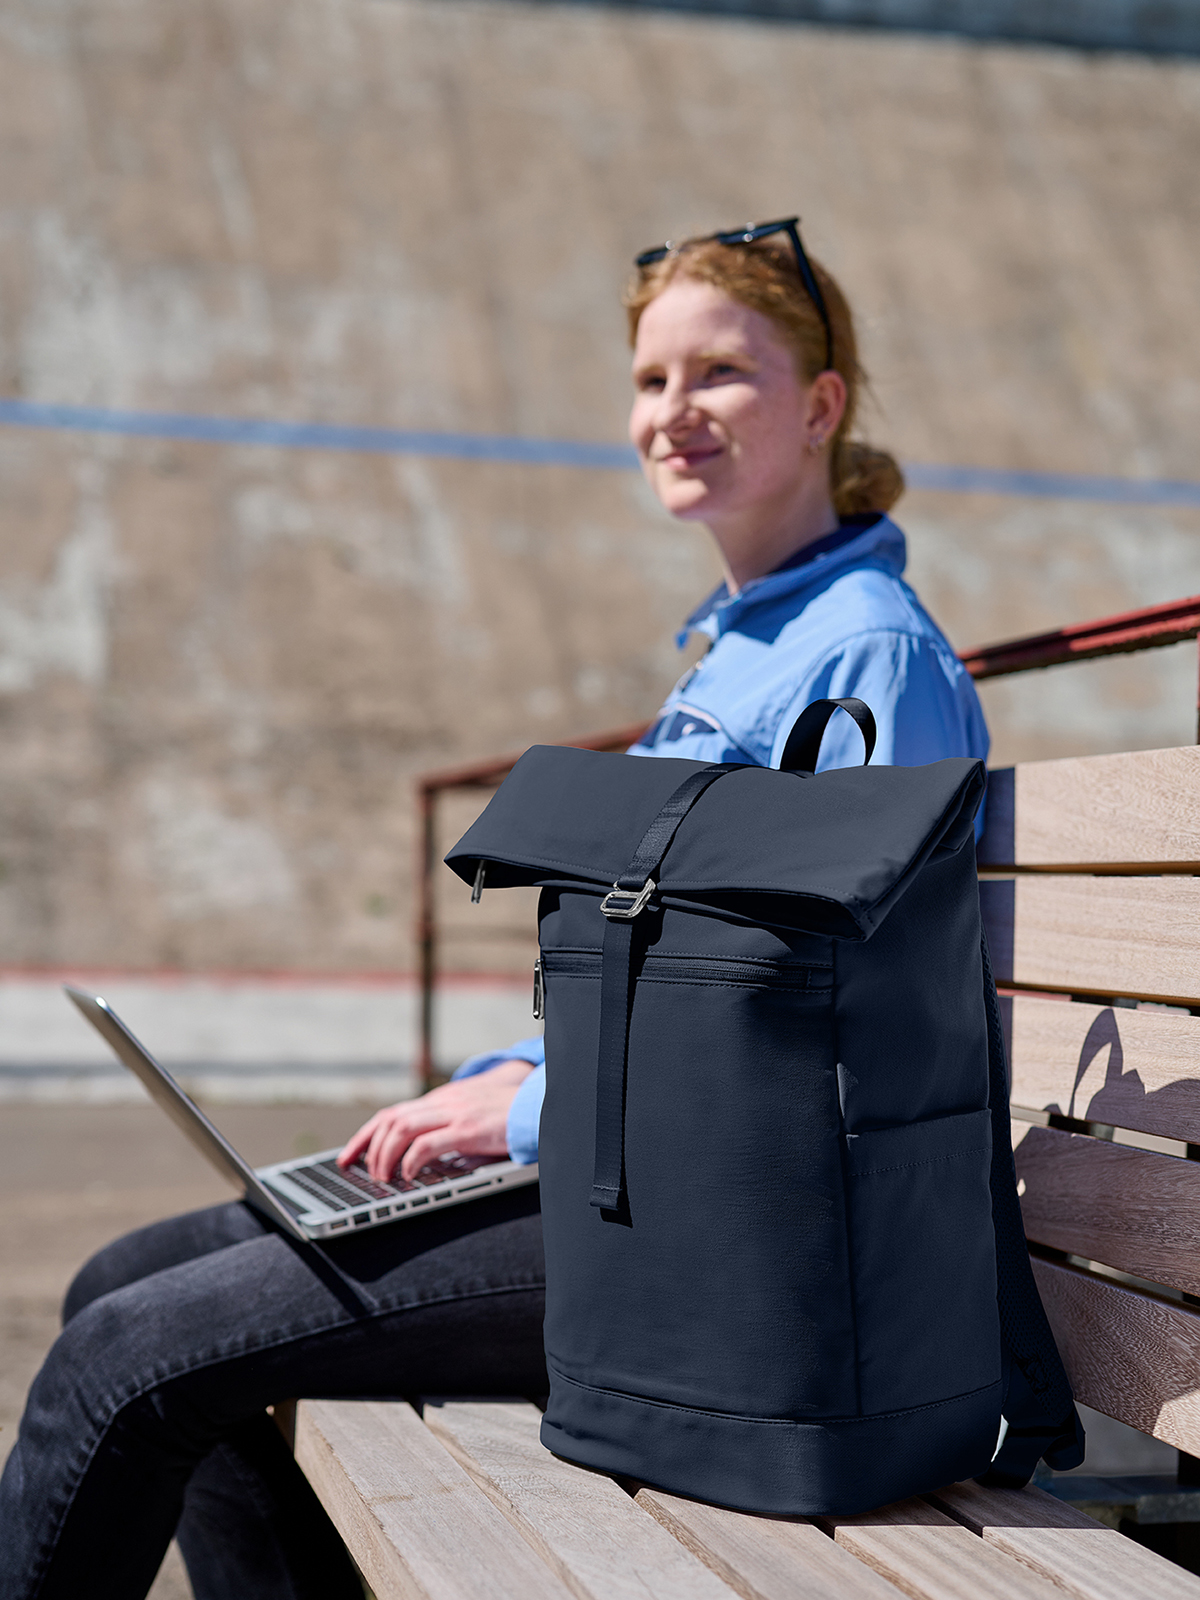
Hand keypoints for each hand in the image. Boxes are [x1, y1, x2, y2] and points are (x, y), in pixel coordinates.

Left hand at [336, 1060, 535, 1182]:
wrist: (537, 1104)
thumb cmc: (505, 1115)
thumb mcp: (469, 1117)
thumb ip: (446, 1128)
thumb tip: (418, 1156)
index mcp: (440, 1100)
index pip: (391, 1113)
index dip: (364, 1135)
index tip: (348, 1156)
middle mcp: (442, 1103)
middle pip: (390, 1119)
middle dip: (368, 1148)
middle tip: (364, 1173)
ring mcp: (454, 1114)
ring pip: (402, 1128)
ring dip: (386, 1155)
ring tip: (384, 1178)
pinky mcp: (468, 1129)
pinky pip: (429, 1144)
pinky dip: (412, 1160)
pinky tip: (409, 1175)